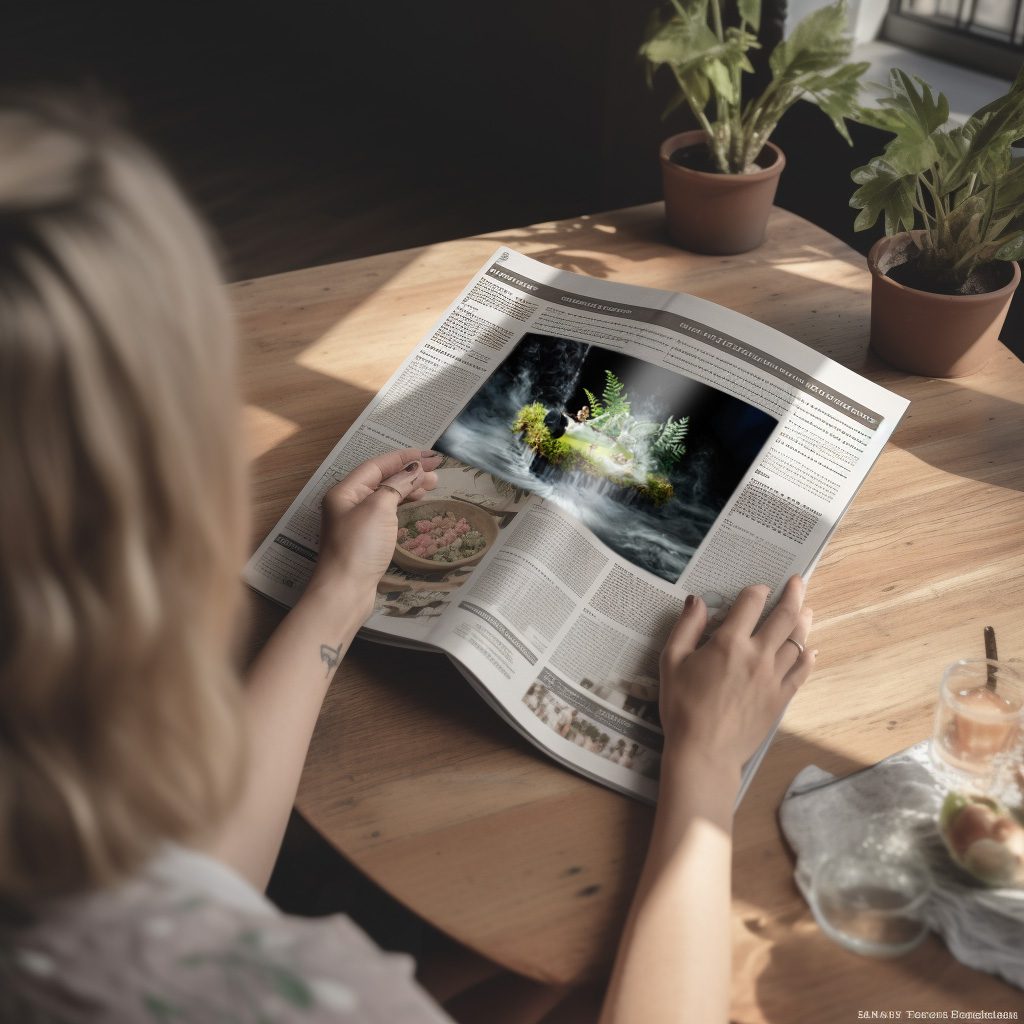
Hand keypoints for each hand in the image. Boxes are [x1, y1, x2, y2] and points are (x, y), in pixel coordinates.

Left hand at [306, 448, 441, 612]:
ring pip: (385, 496)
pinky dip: (401, 505)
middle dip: (409, 473)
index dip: (404, 458)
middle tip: (436, 472)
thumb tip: (414, 470)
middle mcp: (347, 503)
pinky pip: (385, 513)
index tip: (430, 456)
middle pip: (381, 479)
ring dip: (408, 488)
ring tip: (431, 486)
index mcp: (345, 491)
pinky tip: (413, 504)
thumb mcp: (379, 508)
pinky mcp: (365, 540)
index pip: (377, 465)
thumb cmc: (358, 547)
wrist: (344, 592)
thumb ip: (397, 485)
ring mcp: (356, 522)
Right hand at [658, 576, 814, 784]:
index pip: (750, 604)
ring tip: (807, 610)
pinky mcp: (780, 698)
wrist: (704, 752)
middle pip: (783, 617)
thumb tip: (696, 601)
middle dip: (793, 595)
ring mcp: (773, 677)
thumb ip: (686, 627)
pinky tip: (810, 649)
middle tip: (798, 582)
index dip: (757, 591)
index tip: (760, 588)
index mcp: (729, 642)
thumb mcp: (671, 662)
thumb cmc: (682, 706)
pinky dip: (807, 657)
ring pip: (797, 642)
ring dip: (802, 622)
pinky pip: (801, 672)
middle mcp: (757, 655)